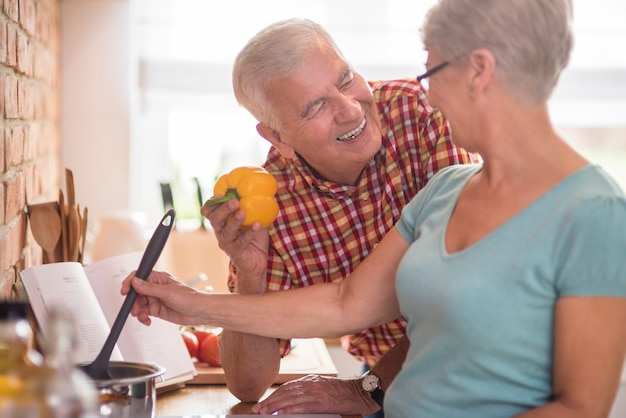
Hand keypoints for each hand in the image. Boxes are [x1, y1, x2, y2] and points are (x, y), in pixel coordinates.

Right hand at [121, 270, 208, 325]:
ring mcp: (156, 299)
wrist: (199, 312)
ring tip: (144, 317)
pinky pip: (144, 313)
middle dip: (134, 302)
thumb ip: (149, 288)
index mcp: (158, 278)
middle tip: (136, 310)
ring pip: (139, 304)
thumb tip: (135, 282)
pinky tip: (147, 320)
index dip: (129, 283)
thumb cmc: (190, 298)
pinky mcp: (157, 309)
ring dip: (138, 311)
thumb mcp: (167, 292)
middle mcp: (155, 288)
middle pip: (136, 293)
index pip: (138, 277)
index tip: (124, 291)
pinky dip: (143, 317)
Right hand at [202, 198, 269, 290]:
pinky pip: (241, 241)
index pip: (209, 210)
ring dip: (234, 221)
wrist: (257, 263)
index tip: (221, 193)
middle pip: (215, 219)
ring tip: (243, 212)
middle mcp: (221, 231)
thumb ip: (253, 207)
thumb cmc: (254, 238)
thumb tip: (262, 189)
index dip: (212, 202)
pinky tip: (257, 225)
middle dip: (223, 209)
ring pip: (226, 231)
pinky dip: (250, 232)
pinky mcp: (236, 252)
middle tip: (234, 201)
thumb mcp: (253, 219)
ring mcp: (227, 243)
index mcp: (222, 221)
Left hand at [252, 375, 380, 414]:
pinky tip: (282, 414)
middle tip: (258, 410)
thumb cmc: (343, 392)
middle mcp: (311, 384)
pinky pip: (302, 406)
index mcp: (310, 380)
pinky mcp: (322, 402)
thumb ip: (309, 391)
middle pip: (285, 392)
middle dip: (270, 401)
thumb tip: (292, 401)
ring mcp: (316, 392)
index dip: (273, 395)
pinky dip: (290, 410)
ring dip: (275, 406)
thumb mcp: (323, 386)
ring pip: (290, 399)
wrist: (360, 391)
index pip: (287, 388)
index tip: (263, 403)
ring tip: (265, 412)